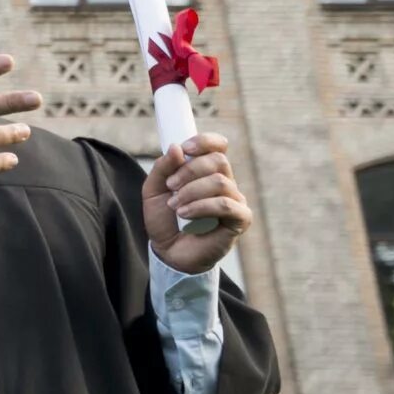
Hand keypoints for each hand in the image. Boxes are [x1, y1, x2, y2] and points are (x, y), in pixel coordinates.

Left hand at [146, 132, 251, 274]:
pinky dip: (202, 207)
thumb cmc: (164, 220)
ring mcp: (234, 201)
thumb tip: (176, 147)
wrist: (168, 252)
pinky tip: (186, 215)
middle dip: (190, 171)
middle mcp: (225, 183)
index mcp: (206, 171)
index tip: (185, 149)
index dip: (205, 142)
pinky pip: (227, 205)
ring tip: (175, 206)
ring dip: (192, 192)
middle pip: (218, 160)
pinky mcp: (240, 220)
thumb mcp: (153, 190)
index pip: (218, 146)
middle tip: (170, 187)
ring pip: (221, 182)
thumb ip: (162, 168)